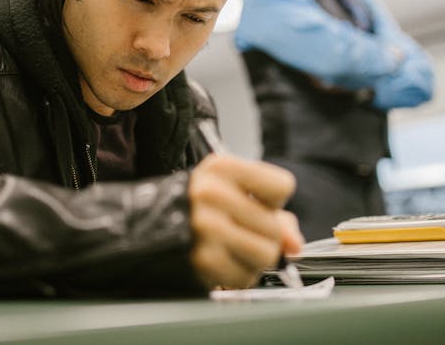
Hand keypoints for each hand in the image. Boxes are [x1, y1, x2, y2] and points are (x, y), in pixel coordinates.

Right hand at [187, 154, 302, 288]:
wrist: (150, 223)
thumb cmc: (200, 204)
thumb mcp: (232, 191)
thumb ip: (273, 213)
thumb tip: (294, 245)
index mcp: (222, 167)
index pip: (282, 186)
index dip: (273, 201)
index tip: (254, 202)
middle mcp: (211, 194)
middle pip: (274, 228)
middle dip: (265, 237)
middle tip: (241, 231)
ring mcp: (205, 227)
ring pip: (266, 255)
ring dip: (256, 258)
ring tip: (234, 248)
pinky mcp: (202, 259)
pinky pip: (245, 277)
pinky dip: (239, 275)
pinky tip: (222, 261)